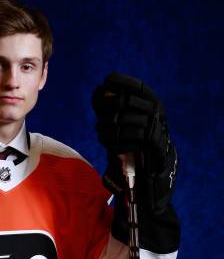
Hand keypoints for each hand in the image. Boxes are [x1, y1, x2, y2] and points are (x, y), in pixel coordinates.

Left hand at [92, 73, 176, 212]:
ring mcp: (159, 130)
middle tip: (100, 118)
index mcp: (153, 106)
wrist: (152, 177)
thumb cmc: (134, 150)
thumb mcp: (124, 128)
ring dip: (110, 128)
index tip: (106, 81)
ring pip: (129, 121)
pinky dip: (120, 142)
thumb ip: (114, 112)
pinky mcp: (158, 148)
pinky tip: (111, 147)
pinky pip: (137, 138)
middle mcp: (158, 115)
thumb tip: (99, 93)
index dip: (123, 82)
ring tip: (101, 134)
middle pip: (130, 102)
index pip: (139, 87)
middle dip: (110, 108)